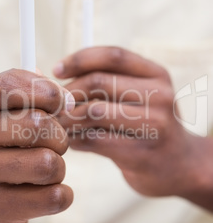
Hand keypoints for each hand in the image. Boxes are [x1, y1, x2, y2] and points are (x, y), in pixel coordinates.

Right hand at [0, 69, 74, 222]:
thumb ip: (37, 96)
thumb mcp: (12, 116)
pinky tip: (44, 195)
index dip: (49, 92)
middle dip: (60, 138)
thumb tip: (66, 99)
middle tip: (53, 147)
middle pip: (41, 125)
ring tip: (44, 173)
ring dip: (59, 169)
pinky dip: (61, 196)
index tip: (62, 106)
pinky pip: (54, 197)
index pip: (12, 84)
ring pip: (49, 163)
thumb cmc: (6, 150)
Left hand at [53, 47, 202, 199]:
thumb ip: (99, 83)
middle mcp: (160, 95)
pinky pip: (94, 140)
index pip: (112, 56)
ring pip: (93, 111)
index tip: (56, 70)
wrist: (178, 166)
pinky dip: (76, 139)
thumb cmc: (146, 126)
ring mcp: (154, 125)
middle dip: (68, 92)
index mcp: (156, 75)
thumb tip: (44, 74)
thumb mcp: (135, 97)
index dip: (79, 59)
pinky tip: (74, 141)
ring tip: (59, 123)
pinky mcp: (141, 153)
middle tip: (54, 104)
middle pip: (98, 82)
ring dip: (68, 118)